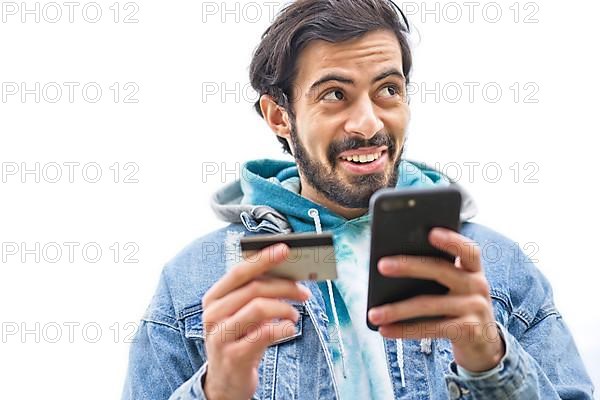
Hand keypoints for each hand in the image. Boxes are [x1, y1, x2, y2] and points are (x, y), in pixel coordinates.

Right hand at [201, 243, 310, 399]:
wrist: (225, 381)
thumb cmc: (239, 339)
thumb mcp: (240, 314)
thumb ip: (255, 294)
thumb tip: (286, 272)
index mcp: (214, 298)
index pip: (239, 271)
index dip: (263, 258)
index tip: (285, 250)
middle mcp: (213, 314)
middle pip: (254, 288)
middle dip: (284, 286)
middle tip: (304, 291)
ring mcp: (221, 336)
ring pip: (259, 308)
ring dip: (284, 308)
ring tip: (294, 314)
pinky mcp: (234, 356)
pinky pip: (265, 334)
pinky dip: (283, 328)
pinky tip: (289, 329)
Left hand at [367, 228, 504, 371]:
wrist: (484, 345)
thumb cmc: (458, 307)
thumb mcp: (455, 288)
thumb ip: (437, 274)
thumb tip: (393, 265)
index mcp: (472, 269)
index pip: (467, 249)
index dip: (451, 240)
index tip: (431, 232)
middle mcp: (477, 285)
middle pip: (440, 270)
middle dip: (409, 266)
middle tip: (381, 265)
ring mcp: (474, 308)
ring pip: (428, 304)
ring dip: (396, 309)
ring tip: (373, 313)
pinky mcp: (468, 331)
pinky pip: (430, 328)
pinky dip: (404, 330)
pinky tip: (385, 329)